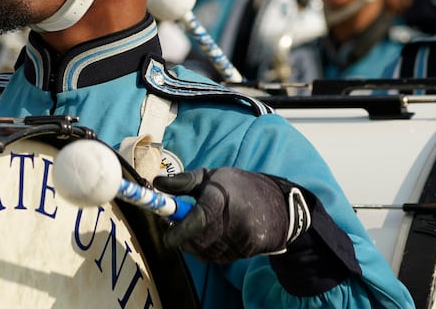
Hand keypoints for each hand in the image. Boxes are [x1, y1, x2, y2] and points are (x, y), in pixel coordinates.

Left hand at [153, 167, 309, 263]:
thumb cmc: (238, 187)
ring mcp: (241, 238)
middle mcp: (233, 219)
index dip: (180, 230)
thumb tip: (157, 184)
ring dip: (195, 245)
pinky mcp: (246, 251)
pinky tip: (214, 236)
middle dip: (183, 239)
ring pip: (205, 252)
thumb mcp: (212, 176)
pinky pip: (217, 258)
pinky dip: (209, 251)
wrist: (278, 205)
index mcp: (222, 196)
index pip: (199, 218)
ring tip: (199, 228)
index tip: (167, 236)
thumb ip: (184, 182)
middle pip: (198, 241)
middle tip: (177, 227)